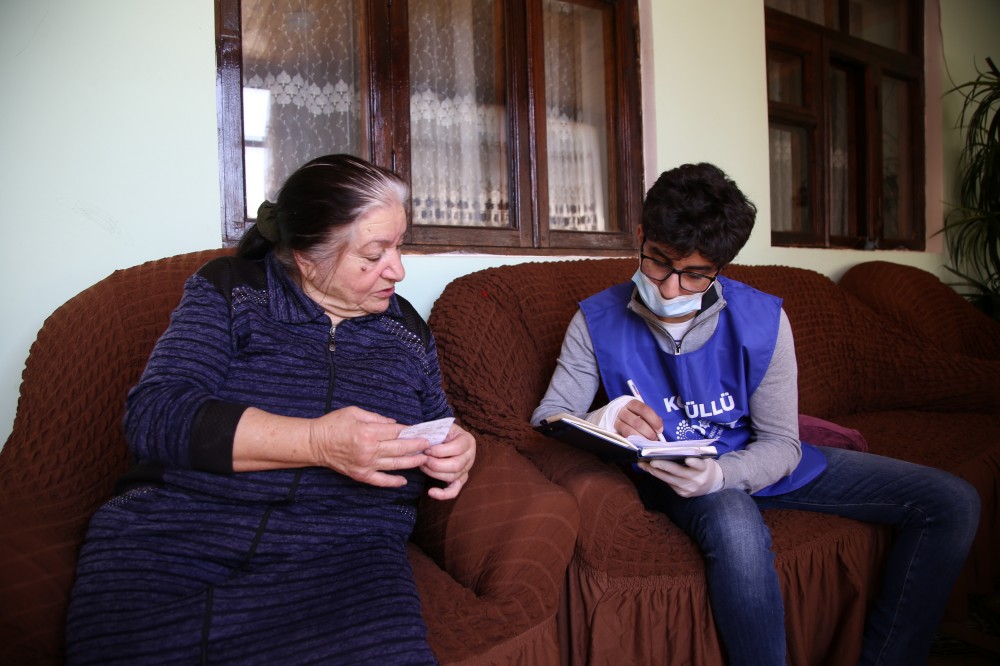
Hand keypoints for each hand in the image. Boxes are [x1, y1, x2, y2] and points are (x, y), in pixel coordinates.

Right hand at [307, 406, 428, 487]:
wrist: (314, 443)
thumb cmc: (333, 424)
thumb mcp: (354, 412)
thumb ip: (376, 418)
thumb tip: (395, 424)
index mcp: (367, 432)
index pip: (396, 431)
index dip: (411, 431)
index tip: (422, 430)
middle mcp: (369, 450)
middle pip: (400, 448)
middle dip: (418, 446)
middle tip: (431, 444)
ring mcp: (365, 464)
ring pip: (395, 465)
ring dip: (412, 462)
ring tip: (425, 459)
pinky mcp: (360, 475)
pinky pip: (381, 481)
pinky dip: (393, 482)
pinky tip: (404, 481)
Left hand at [419, 423, 475, 499]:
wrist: (448, 437)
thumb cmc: (442, 432)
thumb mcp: (440, 427)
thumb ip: (432, 432)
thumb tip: (417, 440)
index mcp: (467, 440)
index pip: (456, 448)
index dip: (439, 451)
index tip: (426, 449)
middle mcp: (470, 456)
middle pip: (455, 465)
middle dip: (435, 464)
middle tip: (423, 459)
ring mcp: (466, 469)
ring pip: (452, 477)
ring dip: (434, 473)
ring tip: (422, 466)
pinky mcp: (461, 480)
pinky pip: (454, 490)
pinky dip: (443, 494)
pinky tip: (431, 492)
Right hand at [615, 399, 664, 440]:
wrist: (615, 416)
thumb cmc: (633, 414)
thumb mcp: (641, 412)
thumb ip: (651, 418)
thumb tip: (658, 428)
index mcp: (632, 404)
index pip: (644, 410)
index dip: (654, 420)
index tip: (660, 429)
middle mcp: (623, 411)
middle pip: (637, 422)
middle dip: (649, 432)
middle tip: (654, 438)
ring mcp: (616, 421)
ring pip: (629, 431)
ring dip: (641, 438)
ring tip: (647, 441)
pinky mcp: (614, 430)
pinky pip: (624, 437)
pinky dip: (633, 441)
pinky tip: (638, 443)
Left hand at [639, 457, 723, 496]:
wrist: (711, 482)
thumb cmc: (702, 465)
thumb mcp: (702, 458)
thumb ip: (690, 454)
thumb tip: (668, 448)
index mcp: (704, 468)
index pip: (699, 465)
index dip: (694, 462)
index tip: (688, 459)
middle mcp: (697, 479)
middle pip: (678, 472)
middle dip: (663, 466)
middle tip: (651, 461)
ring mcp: (689, 488)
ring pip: (669, 479)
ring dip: (655, 472)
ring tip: (643, 464)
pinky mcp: (683, 494)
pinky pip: (669, 484)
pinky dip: (659, 476)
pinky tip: (650, 470)